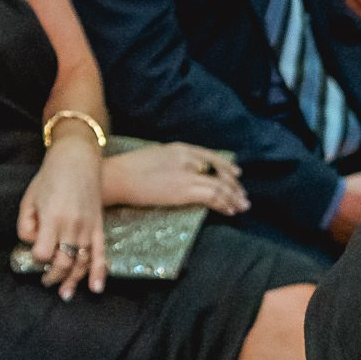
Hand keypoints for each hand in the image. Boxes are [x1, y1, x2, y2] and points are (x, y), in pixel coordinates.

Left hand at [18, 135, 105, 299]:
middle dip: (53, 276)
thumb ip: (26, 224)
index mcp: (53, 218)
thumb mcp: (29, 198)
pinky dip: (98, 273)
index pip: (43, 252)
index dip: (36, 258)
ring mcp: (87, 227)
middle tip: (45, 282)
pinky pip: (100, 254)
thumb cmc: (49, 178)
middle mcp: (72, 226)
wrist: (77, 159)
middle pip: (63, 262)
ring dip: (73, 280)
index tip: (34, 255)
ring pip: (81, 262)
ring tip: (64, 293)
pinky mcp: (98, 227)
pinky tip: (95, 288)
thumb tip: (32, 243)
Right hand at [102, 142, 248, 216]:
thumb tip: (185, 171)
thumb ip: (173, 161)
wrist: (117, 176)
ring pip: (220, 186)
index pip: (211, 157)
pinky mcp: (185, 190)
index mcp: (180, 148)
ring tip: (241, 206)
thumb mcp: (155, 156)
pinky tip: (229, 210)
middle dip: (234, 185)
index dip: (226, 167)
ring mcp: (188, 174)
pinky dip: (224, 204)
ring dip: (234, 197)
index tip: (236, 175)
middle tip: (243, 197)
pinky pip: (213, 197)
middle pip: (220, 171)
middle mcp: (189, 158)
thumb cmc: (128, 169)